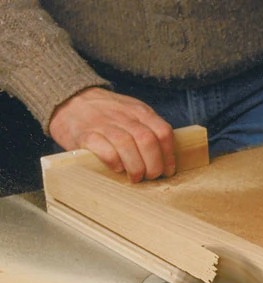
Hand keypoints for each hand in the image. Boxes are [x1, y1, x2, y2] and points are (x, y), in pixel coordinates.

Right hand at [48, 87, 175, 182]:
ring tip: (136, 177)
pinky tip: (117, 168)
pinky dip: (115, 162)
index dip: (169, 155)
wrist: (69, 100)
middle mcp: (123, 116)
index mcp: (139, 111)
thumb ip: (148, 128)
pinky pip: (105, 150)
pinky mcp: (86, 135)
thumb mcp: (132, 112)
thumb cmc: (106, 114)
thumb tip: (167, 158)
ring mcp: (103, 124)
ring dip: (136, 167)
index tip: (168, 170)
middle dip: (154, 165)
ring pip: (127, 145)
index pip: (163, 132)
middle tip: (151, 176)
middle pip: (147, 141)